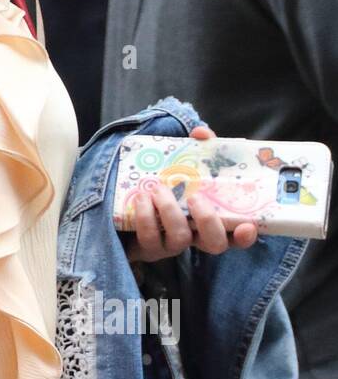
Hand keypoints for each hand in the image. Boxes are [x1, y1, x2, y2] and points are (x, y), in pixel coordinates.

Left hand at [124, 124, 259, 262]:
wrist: (130, 203)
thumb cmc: (169, 185)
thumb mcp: (187, 167)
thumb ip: (200, 150)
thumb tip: (201, 133)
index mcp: (212, 220)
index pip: (237, 235)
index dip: (245, 236)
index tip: (247, 226)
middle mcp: (196, 236)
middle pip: (215, 243)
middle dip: (208, 220)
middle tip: (195, 197)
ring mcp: (172, 244)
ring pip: (180, 239)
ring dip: (170, 212)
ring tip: (158, 189)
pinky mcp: (148, 246)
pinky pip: (149, 238)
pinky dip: (146, 217)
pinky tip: (142, 198)